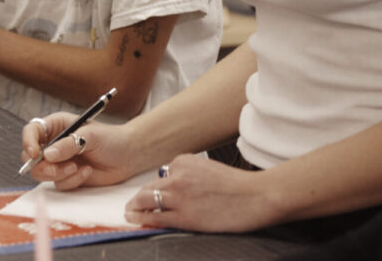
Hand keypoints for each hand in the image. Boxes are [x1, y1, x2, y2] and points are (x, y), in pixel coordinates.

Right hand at [20, 112, 135, 189]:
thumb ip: (69, 144)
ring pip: (42, 174)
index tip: (34, 153)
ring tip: (78, 168)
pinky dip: (72, 181)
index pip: (32, 131)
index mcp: (57, 125)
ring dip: (60, 174)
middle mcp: (54, 143)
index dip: (28, 142)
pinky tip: (87, 172)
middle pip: (31, 157)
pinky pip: (59, 184)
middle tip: (58, 169)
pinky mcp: (66, 177)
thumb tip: (48, 154)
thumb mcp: (91, 136)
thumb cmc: (110, 139)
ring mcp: (59, 162)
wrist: (127, 157)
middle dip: (42, 167)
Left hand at [124, 154, 274, 231]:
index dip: (157, 187)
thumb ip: (189, 174)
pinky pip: (157, 218)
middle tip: (130, 205)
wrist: (252, 196)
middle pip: (150, 187)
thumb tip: (173, 185)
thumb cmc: (235, 185)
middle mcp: (178, 175)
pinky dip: (143, 220)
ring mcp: (179, 196)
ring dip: (135, 208)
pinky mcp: (184, 216)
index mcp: (184, 161)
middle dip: (139, 197)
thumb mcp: (207, 168)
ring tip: (129, 213)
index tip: (151, 194)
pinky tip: (138, 221)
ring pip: (148, 201)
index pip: (163, 174)